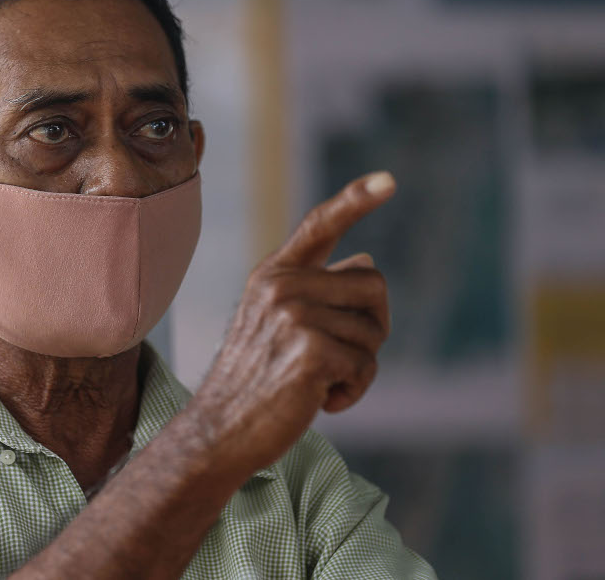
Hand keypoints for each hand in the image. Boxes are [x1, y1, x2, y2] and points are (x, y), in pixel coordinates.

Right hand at [190, 171, 395, 474]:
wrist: (220, 430)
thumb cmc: (255, 382)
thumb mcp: (274, 324)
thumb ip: (314, 291)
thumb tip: (366, 259)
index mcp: (273, 274)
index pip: (319, 225)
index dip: (356, 200)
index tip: (390, 180)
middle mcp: (281, 286)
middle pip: (374, 285)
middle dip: (373, 326)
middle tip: (341, 357)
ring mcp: (294, 316)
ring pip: (374, 332)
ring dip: (360, 367)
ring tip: (321, 384)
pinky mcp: (311, 350)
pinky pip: (367, 366)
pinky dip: (354, 392)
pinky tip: (322, 402)